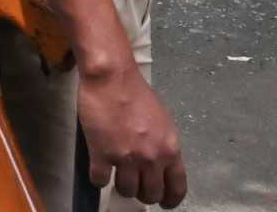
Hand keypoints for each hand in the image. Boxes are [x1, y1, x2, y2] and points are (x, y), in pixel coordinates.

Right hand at [77, 61, 187, 208]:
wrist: (112, 77)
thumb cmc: (136, 93)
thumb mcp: (162, 121)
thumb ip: (162, 146)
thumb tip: (157, 166)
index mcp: (170, 149)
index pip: (177, 189)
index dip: (170, 200)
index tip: (163, 202)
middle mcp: (152, 158)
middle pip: (151, 195)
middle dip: (143, 193)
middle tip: (135, 184)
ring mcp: (127, 158)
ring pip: (126, 191)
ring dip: (121, 185)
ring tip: (116, 173)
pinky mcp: (102, 155)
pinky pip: (100, 181)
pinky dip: (99, 177)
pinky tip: (99, 166)